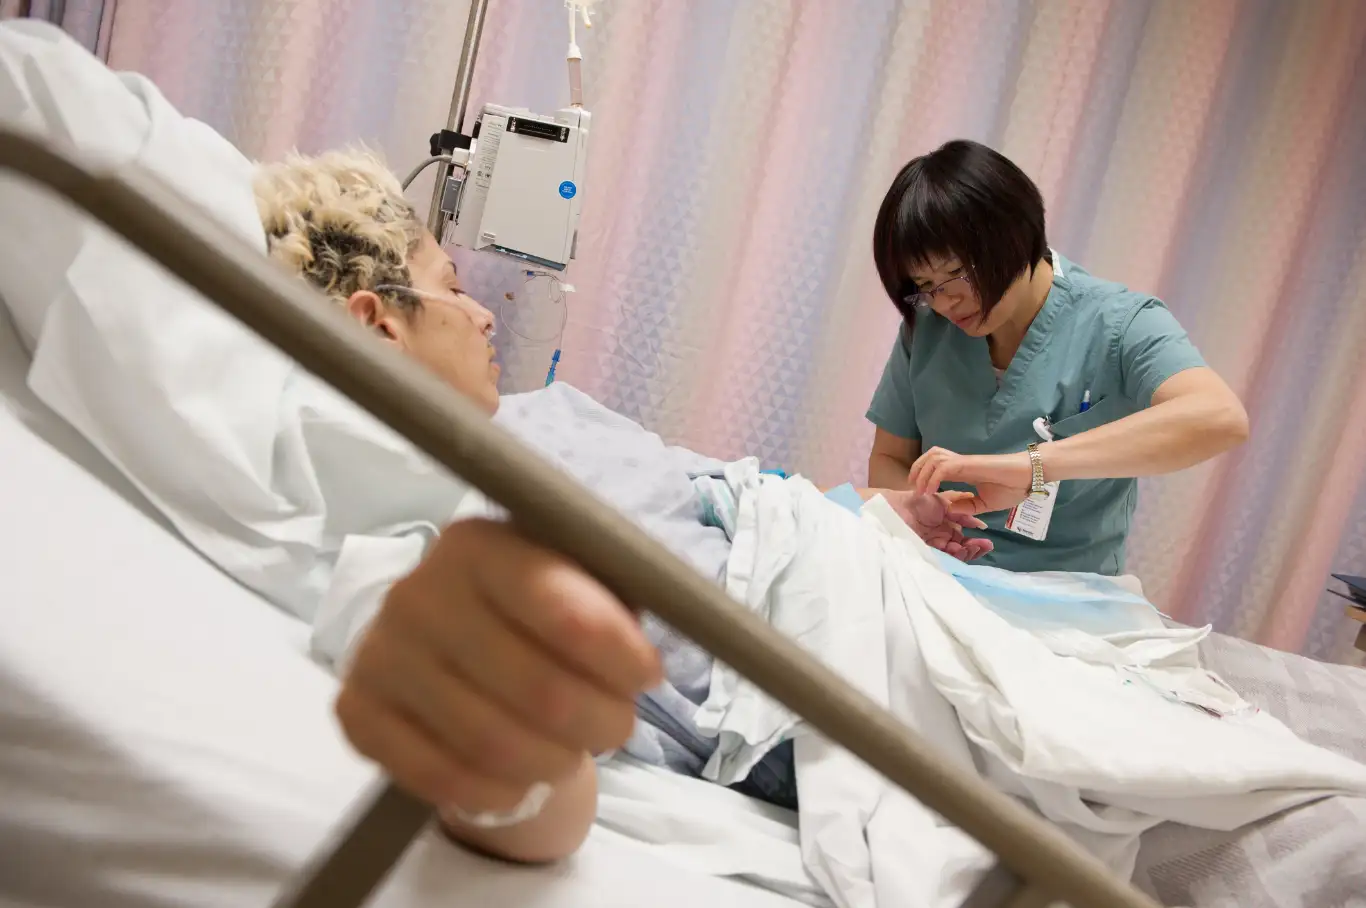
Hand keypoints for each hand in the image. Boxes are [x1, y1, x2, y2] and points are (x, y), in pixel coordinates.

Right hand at [335, 519, 660, 827]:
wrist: (450, 644)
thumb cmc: (534, 610)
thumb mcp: (579, 581)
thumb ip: (614, 603)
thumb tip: (643, 663)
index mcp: (479, 544)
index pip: (562, 610)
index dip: (619, 655)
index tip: (649, 677)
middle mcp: (418, 592)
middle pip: (538, 690)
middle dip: (599, 720)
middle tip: (617, 726)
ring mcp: (379, 653)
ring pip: (494, 743)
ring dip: (554, 761)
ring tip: (571, 752)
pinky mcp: (356, 712)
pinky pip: (439, 777)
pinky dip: (496, 793)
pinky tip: (519, 782)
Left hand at [882, 489, 994, 560]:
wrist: (895, 507)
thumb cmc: (917, 501)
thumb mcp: (943, 502)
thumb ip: (961, 512)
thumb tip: (980, 524)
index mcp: (945, 528)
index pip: (963, 539)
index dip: (975, 542)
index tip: (987, 542)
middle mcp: (940, 539)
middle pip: (961, 549)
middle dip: (974, 549)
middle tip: (986, 546)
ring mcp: (933, 547)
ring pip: (953, 555)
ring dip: (966, 552)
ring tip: (974, 547)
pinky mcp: (925, 553)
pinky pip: (942, 558)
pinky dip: (953, 555)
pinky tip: (960, 548)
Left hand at [909, 447, 1031, 515]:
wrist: (1029, 477)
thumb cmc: (1012, 487)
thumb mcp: (985, 503)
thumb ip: (968, 506)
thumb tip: (950, 510)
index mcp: (964, 470)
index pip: (937, 466)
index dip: (925, 475)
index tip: (920, 492)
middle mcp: (960, 463)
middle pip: (930, 456)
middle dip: (917, 469)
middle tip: (913, 488)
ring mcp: (964, 462)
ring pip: (933, 458)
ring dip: (922, 472)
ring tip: (920, 490)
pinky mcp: (969, 464)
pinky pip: (944, 467)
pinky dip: (933, 477)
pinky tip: (931, 491)